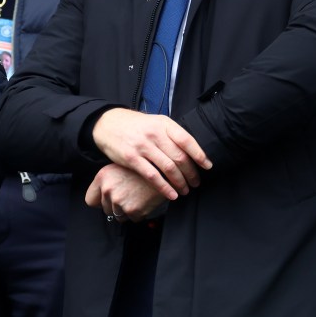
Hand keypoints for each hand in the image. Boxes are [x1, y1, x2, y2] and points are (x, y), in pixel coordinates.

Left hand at [86, 163, 166, 221]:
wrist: (163, 171)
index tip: (107, 200)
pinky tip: (143, 200)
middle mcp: (108, 189)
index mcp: (102, 177)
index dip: (99, 201)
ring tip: (136, 197)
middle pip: (106, 209)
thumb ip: (107, 181)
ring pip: (118, 216)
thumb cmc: (141, 168)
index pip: (90, 200)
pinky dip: (138, 213)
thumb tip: (101, 196)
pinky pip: (132, 219)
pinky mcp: (132, 210)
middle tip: (128, 195)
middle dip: (116, 206)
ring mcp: (119, 201)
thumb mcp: (119, 167)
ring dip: (127, 210)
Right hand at [91, 107, 211, 200]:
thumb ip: (171, 134)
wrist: (107, 124)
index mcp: (163, 124)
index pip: (186, 140)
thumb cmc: (136, 126)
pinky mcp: (132, 158)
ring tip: (185, 190)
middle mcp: (154, 134)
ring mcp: (143, 146)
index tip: (207, 166)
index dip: (199, 154)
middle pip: (180, 157)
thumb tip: (193, 152)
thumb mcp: (155, 122)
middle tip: (196, 183)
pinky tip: (171, 194)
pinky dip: (164, 188)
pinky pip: (152, 176)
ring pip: (168, 168)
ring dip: (180, 182)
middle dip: (191, 173)